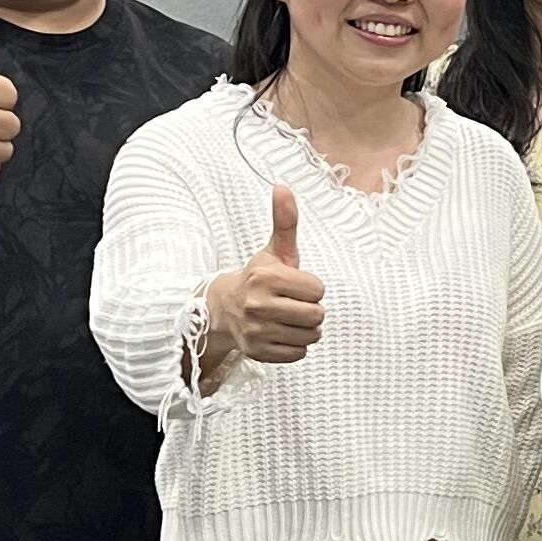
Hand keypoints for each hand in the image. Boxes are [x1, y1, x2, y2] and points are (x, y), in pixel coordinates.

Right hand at [209, 185, 326, 367]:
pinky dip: (295, 346)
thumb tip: (282, 186)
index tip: (294, 286)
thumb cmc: (258, 278)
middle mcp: (258, 305)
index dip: (311, 288)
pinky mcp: (258, 351)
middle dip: (311, 310)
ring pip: (311, 336)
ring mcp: (256, 331)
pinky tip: (280, 333)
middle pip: (317, 315)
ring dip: (306, 329)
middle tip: (293, 304)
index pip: (318, 290)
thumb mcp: (273, 250)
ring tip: (288, 318)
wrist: (223, 309)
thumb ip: (284, 221)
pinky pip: (298, 354)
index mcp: (265, 277)